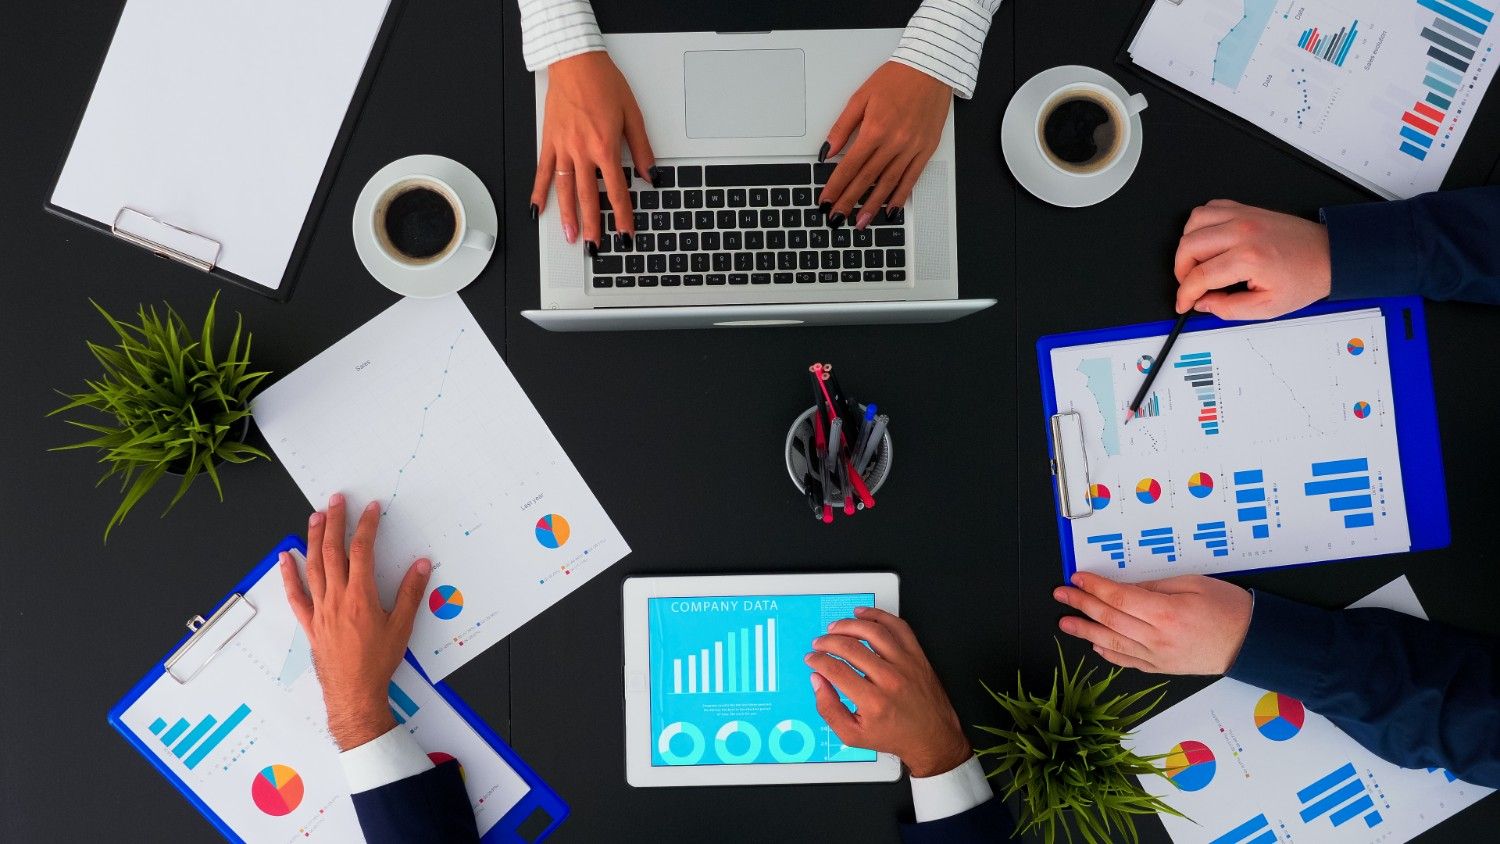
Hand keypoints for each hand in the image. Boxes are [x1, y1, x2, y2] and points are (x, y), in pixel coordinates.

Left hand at [280, 493, 432, 749]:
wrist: (353, 692)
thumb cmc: (377, 662)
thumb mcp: (402, 626)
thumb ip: (411, 593)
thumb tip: (421, 566)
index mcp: (360, 596)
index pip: (362, 551)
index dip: (366, 526)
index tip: (371, 509)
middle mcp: (336, 598)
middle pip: (332, 551)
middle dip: (335, 522)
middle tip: (336, 500)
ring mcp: (320, 609)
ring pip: (313, 566)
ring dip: (313, 538)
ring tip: (315, 517)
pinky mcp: (310, 622)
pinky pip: (295, 594)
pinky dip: (289, 574)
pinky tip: (285, 557)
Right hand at [531, 51, 655, 251]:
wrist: (576, 62)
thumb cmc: (603, 83)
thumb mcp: (632, 114)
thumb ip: (641, 148)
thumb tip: (651, 174)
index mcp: (605, 146)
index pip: (617, 191)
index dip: (622, 216)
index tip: (625, 233)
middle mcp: (582, 151)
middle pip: (589, 197)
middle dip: (593, 226)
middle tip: (595, 247)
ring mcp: (563, 148)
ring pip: (565, 190)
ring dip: (567, 216)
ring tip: (570, 237)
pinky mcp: (549, 141)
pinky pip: (542, 171)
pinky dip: (539, 191)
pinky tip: (537, 209)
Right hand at [806, 607, 970, 777]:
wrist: (932, 737)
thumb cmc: (894, 736)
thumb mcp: (853, 735)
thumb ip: (828, 709)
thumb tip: (817, 680)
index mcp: (873, 702)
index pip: (836, 670)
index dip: (818, 660)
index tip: (812, 659)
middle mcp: (891, 680)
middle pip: (851, 648)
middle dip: (827, 642)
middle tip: (819, 644)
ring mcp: (906, 665)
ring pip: (873, 632)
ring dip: (849, 625)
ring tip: (835, 627)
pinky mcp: (917, 656)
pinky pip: (898, 627)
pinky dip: (878, 616)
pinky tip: (862, 614)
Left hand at [818, 62, 951, 228]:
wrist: (931, 68)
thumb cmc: (897, 78)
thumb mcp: (861, 97)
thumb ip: (842, 127)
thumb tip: (827, 151)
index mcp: (874, 129)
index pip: (849, 166)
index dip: (835, 187)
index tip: (825, 201)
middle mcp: (893, 142)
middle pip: (866, 179)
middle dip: (848, 202)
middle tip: (836, 218)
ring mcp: (911, 148)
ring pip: (888, 184)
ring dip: (872, 206)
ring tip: (860, 222)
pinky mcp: (925, 150)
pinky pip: (911, 179)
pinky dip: (900, 197)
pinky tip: (890, 210)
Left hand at [1053, 572, 1252, 674]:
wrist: (1252, 643)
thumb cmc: (1228, 610)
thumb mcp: (1193, 584)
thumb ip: (1155, 586)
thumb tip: (1124, 587)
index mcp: (1167, 613)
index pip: (1119, 598)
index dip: (1094, 587)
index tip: (1077, 578)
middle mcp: (1158, 638)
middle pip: (1110, 619)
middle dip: (1081, 605)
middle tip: (1062, 595)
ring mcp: (1158, 657)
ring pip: (1112, 643)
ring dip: (1085, 631)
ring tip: (1065, 622)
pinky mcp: (1162, 668)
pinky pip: (1128, 661)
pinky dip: (1108, 653)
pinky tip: (1094, 644)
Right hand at [1173, 199, 1332, 318]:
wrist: (1329, 255)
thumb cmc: (1305, 278)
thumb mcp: (1267, 308)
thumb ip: (1229, 309)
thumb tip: (1203, 303)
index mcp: (1249, 259)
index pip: (1199, 277)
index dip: (1185, 294)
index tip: (1184, 302)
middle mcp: (1243, 232)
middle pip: (1188, 247)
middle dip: (1181, 271)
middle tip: (1191, 285)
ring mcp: (1244, 217)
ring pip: (1193, 223)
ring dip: (1187, 246)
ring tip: (1197, 263)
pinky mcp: (1246, 210)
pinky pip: (1209, 208)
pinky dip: (1200, 225)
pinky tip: (1207, 242)